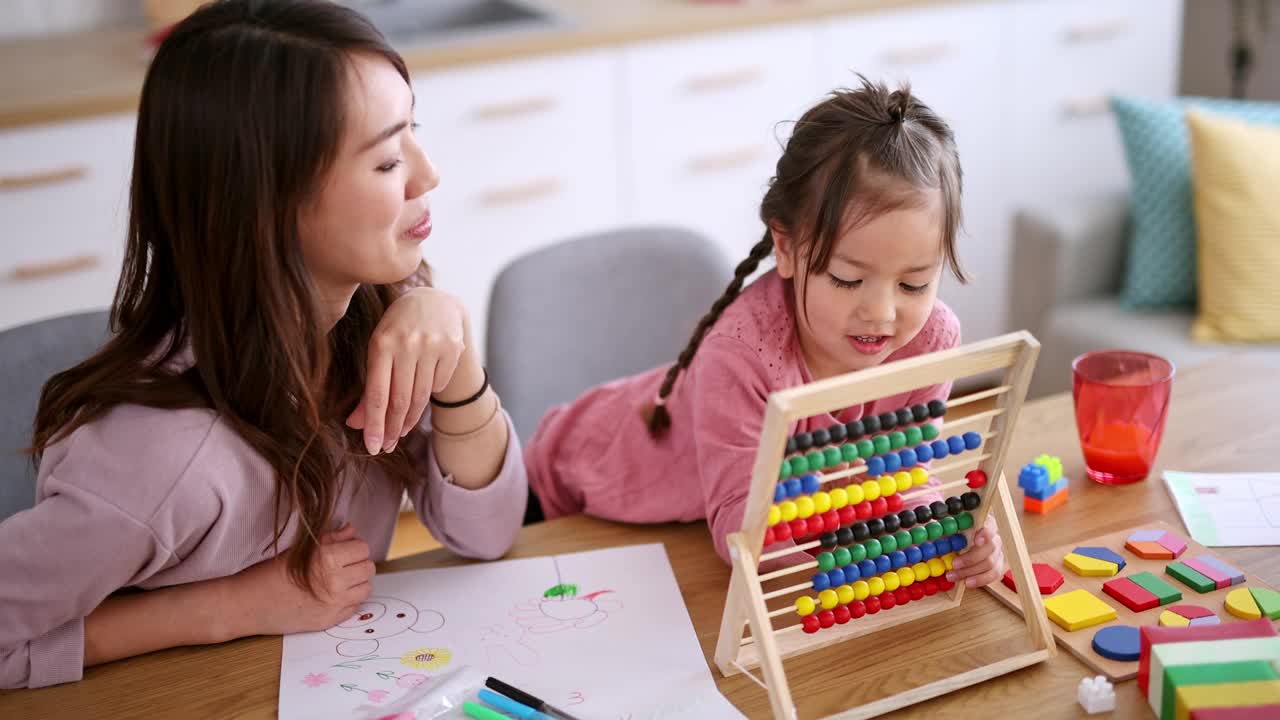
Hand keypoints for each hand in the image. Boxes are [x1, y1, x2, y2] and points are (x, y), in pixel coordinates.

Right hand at [226, 524, 373, 636]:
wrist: (247, 605)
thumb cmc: (269, 573)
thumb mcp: (300, 549)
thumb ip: (330, 538)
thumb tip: (351, 530)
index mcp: (327, 558)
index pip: (362, 548)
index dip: (353, 547)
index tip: (343, 549)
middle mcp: (334, 582)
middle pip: (368, 568)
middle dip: (358, 564)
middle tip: (342, 565)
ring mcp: (333, 604)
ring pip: (366, 589)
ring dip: (357, 583)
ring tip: (339, 580)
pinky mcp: (329, 620)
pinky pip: (355, 607)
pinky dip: (349, 600)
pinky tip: (332, 596)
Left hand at [347, 287, 471, 453]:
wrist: (433, 300)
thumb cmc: (397, 330)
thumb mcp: (377, 351)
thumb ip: (369, 387)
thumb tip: (355, 424)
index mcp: (381, 343)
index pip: (377, 394)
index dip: (374, 425)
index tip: (372, 448)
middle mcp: (407, 344)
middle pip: (400, 400)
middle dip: (392, 429)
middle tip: (386, 448)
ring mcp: (432, 345)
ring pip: (420, 397)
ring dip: (409, 420)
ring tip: (401, 432)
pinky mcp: (452, 348)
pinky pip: (438, 385)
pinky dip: (429, 394)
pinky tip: (422, 392)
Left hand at [947, 514, 1003, 588]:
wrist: (962, 542)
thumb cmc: (955, 532)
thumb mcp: (949, 527)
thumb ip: (944, 527)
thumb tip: (930, 530)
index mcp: (984, 523)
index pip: (990, 526)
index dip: (985, 533)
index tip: (975, 540)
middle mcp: (994, 537)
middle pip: (990, 548)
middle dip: (971, 558)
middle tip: (954, 564)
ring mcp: (997, 553)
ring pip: (991, 564)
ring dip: (971, 571)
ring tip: (953, 576)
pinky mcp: (997, 566)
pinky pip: (993, 575)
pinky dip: (980, 580)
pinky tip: (967, 583)